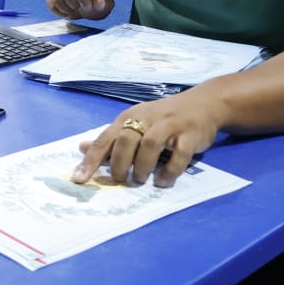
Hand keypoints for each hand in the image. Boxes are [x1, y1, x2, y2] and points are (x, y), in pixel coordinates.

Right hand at [47, 0, 114, 19]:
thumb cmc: (97, 0)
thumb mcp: (106, 4)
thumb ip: (103, 4)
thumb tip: (98, 1)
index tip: (87, 6)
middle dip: (73, 5)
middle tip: (81, 9)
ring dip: (66, 9)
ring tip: (74, 11)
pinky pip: (50, 2)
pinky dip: (58, 11)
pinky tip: (66, 12)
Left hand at [71, 88, 223, 187]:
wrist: (204, 103)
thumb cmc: (163, 117)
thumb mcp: (135, 123)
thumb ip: (112, 138)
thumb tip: (82, 148)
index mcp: (130, 117)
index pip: (106, 138)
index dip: (91, 159)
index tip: (79, 179)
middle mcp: (148, 118)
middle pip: (126, 139)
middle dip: (120, 163)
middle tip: (121, 180)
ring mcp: (170, 125)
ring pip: (151, 144)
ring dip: (143, 166)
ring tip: (141, 180)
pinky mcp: (190, 134)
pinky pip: (179, 154)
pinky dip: (170, 170)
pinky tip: (163, 181)